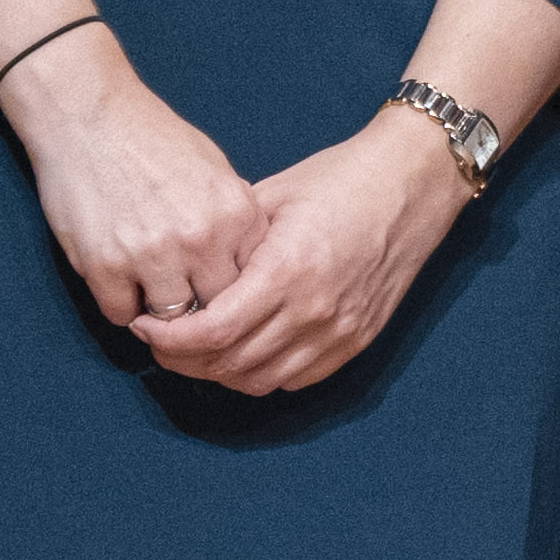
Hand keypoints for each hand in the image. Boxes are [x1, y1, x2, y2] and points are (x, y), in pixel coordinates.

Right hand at [0, 37, 271, 328]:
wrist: (90, 115)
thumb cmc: (154, 138)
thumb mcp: (215, 170)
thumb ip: (233, 219)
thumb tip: (245, 263)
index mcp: (235, 214)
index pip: (250, 282)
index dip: (231, 288)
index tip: (215, 287)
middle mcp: (200, 239)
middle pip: (215, 308)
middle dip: (200, 307)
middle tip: (183, 299)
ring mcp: (152, 255)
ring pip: (169, 321)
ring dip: (159, 312)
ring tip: (149, 288)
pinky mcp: (104, 266)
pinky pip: (120, 314)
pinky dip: (120, 304)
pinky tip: (118, 280)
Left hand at [134, 114, 464, 394]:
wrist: (414, 180)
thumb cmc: (342, 179)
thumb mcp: (271, 197)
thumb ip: (226, 242)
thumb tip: (178, 271)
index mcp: (287, 270)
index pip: (211, 332)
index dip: (167, 339)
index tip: (146, 326)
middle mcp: (314, 310)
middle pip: (228, 364)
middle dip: (182, 359)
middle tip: (160, 340)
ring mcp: (340, 330)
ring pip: (259, 380)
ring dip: (219, 371)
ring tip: (197, 348)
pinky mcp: (358, 339)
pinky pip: (296, 379)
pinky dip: (261, 373)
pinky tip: (244, 350)